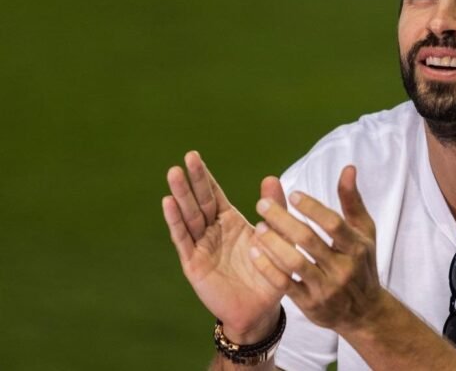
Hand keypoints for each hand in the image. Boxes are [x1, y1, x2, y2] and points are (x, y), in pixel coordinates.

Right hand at [161, 151, 287, 341]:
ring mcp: (201, 246)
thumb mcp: (278, 238)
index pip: (214, 195)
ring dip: (181, 196)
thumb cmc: (268, 273)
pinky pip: (184, 240)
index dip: (205, 177)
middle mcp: (212, 231)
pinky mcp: (194, 264)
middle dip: (193, 180)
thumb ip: (275, 209)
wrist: (259, 310)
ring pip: (189, 217)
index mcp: (230, 222)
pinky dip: (175, 221)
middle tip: (186, 157)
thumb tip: (271, 177)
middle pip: (200, 201)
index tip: (194, 155)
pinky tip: (168, 203)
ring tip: (174, 174)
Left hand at [249, 165, 383, 334]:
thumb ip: (352, 200)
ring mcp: (326, 288)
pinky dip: (268, 268)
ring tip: (258, 227)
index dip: (313, 208)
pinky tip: (254, 252)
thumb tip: (348, 168)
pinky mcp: (310, 304)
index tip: (293, 194)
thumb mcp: (364, 231)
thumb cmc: (361, 263)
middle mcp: (343, 268)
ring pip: (294, 263)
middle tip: (262, 204)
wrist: (363, 311)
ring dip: (273, 244)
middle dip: (283, 220)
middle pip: (309, 241)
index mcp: (356, 247)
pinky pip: (285, 285)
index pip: (333, 224)